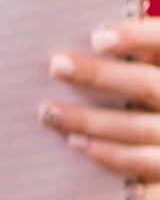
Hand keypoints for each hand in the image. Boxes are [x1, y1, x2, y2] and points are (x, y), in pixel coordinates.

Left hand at [45, 20, 159, 179]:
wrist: (159, 141)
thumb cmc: (146, 95)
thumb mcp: (147, 70)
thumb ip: (133, 57)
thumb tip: (85, 42)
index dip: (138, 37)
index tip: (98, 38)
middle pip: (149, 85)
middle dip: (100, 75)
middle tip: (57, 66)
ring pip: (140, 128)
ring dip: (91, 120)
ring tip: (50, 112)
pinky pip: (142, 162)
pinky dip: (108, 153)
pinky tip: (75, 142)